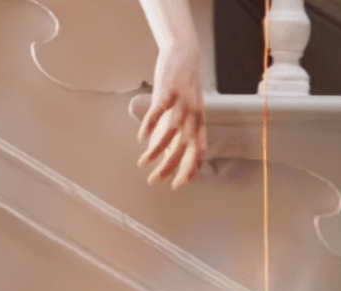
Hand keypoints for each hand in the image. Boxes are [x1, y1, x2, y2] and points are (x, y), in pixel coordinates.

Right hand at [138, 39, 204, 188]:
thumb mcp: (187, 111)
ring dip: (156, 150)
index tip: (176, 185)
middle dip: (169, 168)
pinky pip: (160, 112)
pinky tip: (141, 137)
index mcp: (200, 123)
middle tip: (154, 181)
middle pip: (184, 148)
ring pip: (171, 133)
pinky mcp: (169, 91)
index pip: (199, 153)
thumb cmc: (183, 87)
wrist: (184, 55)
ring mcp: (182, 103)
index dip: (189, 171)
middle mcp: (194, 116)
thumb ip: (179, 132)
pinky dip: (150, 125)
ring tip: (143, 163)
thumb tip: (167, 154)